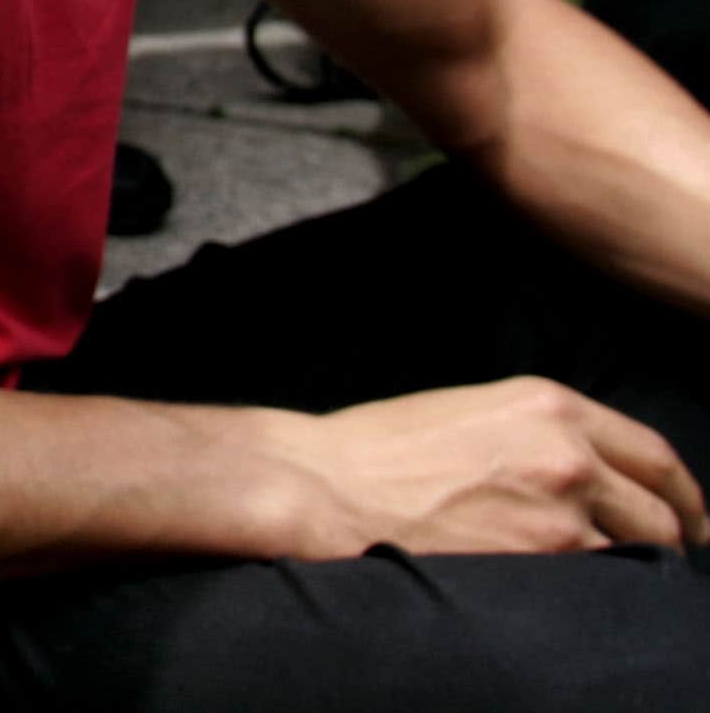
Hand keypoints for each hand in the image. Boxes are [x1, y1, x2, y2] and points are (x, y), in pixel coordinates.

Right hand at [279, 378, 709, 557]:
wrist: (325, 485)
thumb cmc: (381, 450)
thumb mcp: (472, 411)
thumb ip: (538, 433)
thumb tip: (587, 472)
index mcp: (548, 405)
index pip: (653, 455)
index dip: (683, 494)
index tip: (686, 516)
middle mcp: (567, 454)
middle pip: (662, 513)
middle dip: (667, 541)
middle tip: (658, 560)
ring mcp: (559, 512)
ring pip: (636, 557)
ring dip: (625, 570)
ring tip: (595, 577)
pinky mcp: (540, 562)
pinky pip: (596, 588)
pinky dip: (591, 594)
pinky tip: (562, 593)